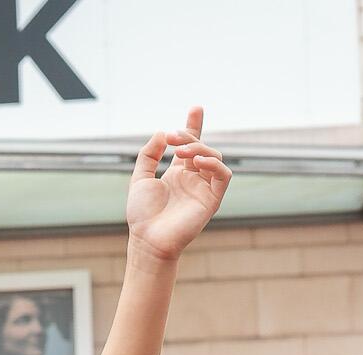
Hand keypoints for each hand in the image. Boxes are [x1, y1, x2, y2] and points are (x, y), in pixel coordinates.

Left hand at [125, 107, 231, 262]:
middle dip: (190, 136)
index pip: (190, 144)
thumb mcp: (139, 178)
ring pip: (214, 158)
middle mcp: (193, 178)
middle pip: (201, 147)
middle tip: (174, 136)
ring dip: (200, 149)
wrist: (147, 239)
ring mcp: (203, 188)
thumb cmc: (142, 214)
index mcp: (178, 173)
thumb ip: (149, 155)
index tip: (195, 108)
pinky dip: (214, 165)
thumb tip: (161, 133)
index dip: (194, 126)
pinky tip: (198, 161)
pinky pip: (223, 176)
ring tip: (182, 151)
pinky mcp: (212, 200)